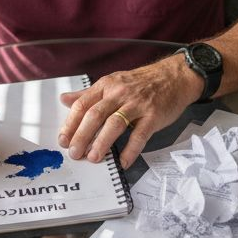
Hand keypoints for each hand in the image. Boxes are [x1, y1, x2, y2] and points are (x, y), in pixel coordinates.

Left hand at [58, 56, 201, 168]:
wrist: (174, 76)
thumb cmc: (142, 82)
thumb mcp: (112, 82)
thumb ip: (88, 94)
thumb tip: (65, 100)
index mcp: (106, 86)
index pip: (82, 105)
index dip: (70, 124)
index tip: (63, 140)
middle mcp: (119, 93)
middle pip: (95, 115)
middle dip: (81, 136)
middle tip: (74, 153)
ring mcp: (137, 104)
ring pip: (114, 124)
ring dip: (101, 143)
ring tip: (93, 158)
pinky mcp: (153, 115)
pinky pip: (139, 135)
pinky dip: (130, 150)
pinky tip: (122, 161)